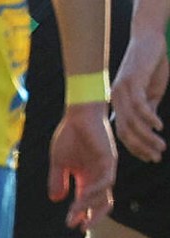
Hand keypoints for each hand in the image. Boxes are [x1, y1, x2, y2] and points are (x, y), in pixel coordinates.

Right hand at [48, 103, 115, 229]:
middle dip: (93, 217)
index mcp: (87, 178)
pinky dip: (95, 191)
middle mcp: (98, 176)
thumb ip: (57, 181)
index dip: (80, 214)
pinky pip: (106, 180)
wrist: (78, 115)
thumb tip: (56, 199)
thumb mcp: (58, 163)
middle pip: (102, 203)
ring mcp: (105, 168)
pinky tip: (82, 196)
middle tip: (82, 228)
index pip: (87, 202)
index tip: (69, 224)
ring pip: (103, 194)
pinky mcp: (109, 159)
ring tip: (75, 213)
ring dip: (89, 206)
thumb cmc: (69, 136)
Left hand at [112, 32, 168, 162]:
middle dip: (141, 147)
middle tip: (156, 157)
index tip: (149, 157)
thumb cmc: (151, 65)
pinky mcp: (132, 81)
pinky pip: (139, 105)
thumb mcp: (151, 92)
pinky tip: (159, 126)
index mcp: (119, 105)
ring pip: (132, 122)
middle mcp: (116, 100)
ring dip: (147, 136)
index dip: (136, 147)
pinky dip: (149, 118)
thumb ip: (148, 109)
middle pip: (125, 132)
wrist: (150, 39)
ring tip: (161, 145)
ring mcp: (122, 91)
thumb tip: (149, 127)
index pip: (123, 133)